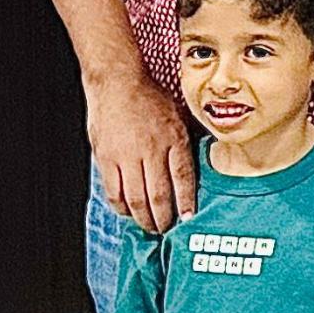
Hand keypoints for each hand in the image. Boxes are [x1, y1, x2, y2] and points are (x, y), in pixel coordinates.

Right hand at [87, 67, 195, 234]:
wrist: (117, 82)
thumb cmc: (150, 96)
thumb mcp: (178, 113)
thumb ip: (187, 138)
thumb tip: (206, 156)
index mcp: (173, 137)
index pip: (183, 176)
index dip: (186, 201)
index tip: (189, 217)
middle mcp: (151, 149)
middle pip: (159, 194)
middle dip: (164, 217)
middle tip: (167, 229)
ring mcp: (127, 156)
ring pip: (136, 198)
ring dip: (144, 218)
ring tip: (150, 226)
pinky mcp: (107, 159)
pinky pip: (114, 192)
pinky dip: (121, 207)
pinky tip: (128, 212)